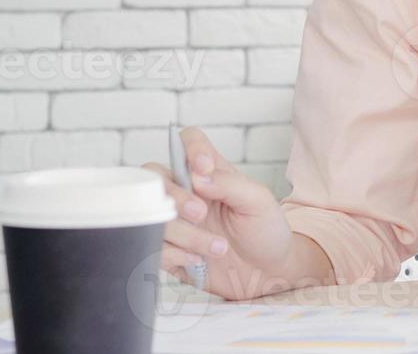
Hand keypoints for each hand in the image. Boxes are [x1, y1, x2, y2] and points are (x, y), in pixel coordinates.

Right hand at [141, 127, 309, 299]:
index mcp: (211, 173)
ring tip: (218, 247)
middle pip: (157, 178)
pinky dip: (174, 254)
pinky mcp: (167, 249)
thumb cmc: (266, 231)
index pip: (189, 142)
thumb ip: (230, 183)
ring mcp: (175, 221)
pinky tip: (198, 260)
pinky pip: (151, 246)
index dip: (189, 148)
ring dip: (184, 233)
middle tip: (200, 214)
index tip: (202, 167)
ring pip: (153, 215)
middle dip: (175, 197)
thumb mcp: (259, 201)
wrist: (266, 274)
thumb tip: (197, 175)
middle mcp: (187, 192)